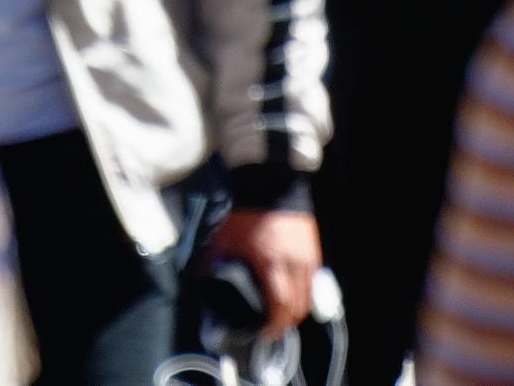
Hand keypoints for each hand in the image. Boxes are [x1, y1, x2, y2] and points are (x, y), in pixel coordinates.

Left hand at [207, 206, 321, 335]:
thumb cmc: (246, 210)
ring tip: (282, 313)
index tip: (264, 333)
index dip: (274, 325)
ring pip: (309, 294)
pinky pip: (313, 279)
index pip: (280, 306)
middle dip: (287, 322)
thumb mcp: (224, 236)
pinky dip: (305, 292)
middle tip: (272, 328)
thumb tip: (199, 279)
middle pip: (299, 306)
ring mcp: (308, 255)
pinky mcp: (314, 247)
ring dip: (297, 309)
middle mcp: (295, 262)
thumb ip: (211, 260)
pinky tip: (292, 292)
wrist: (268, 181)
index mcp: (272, 262)